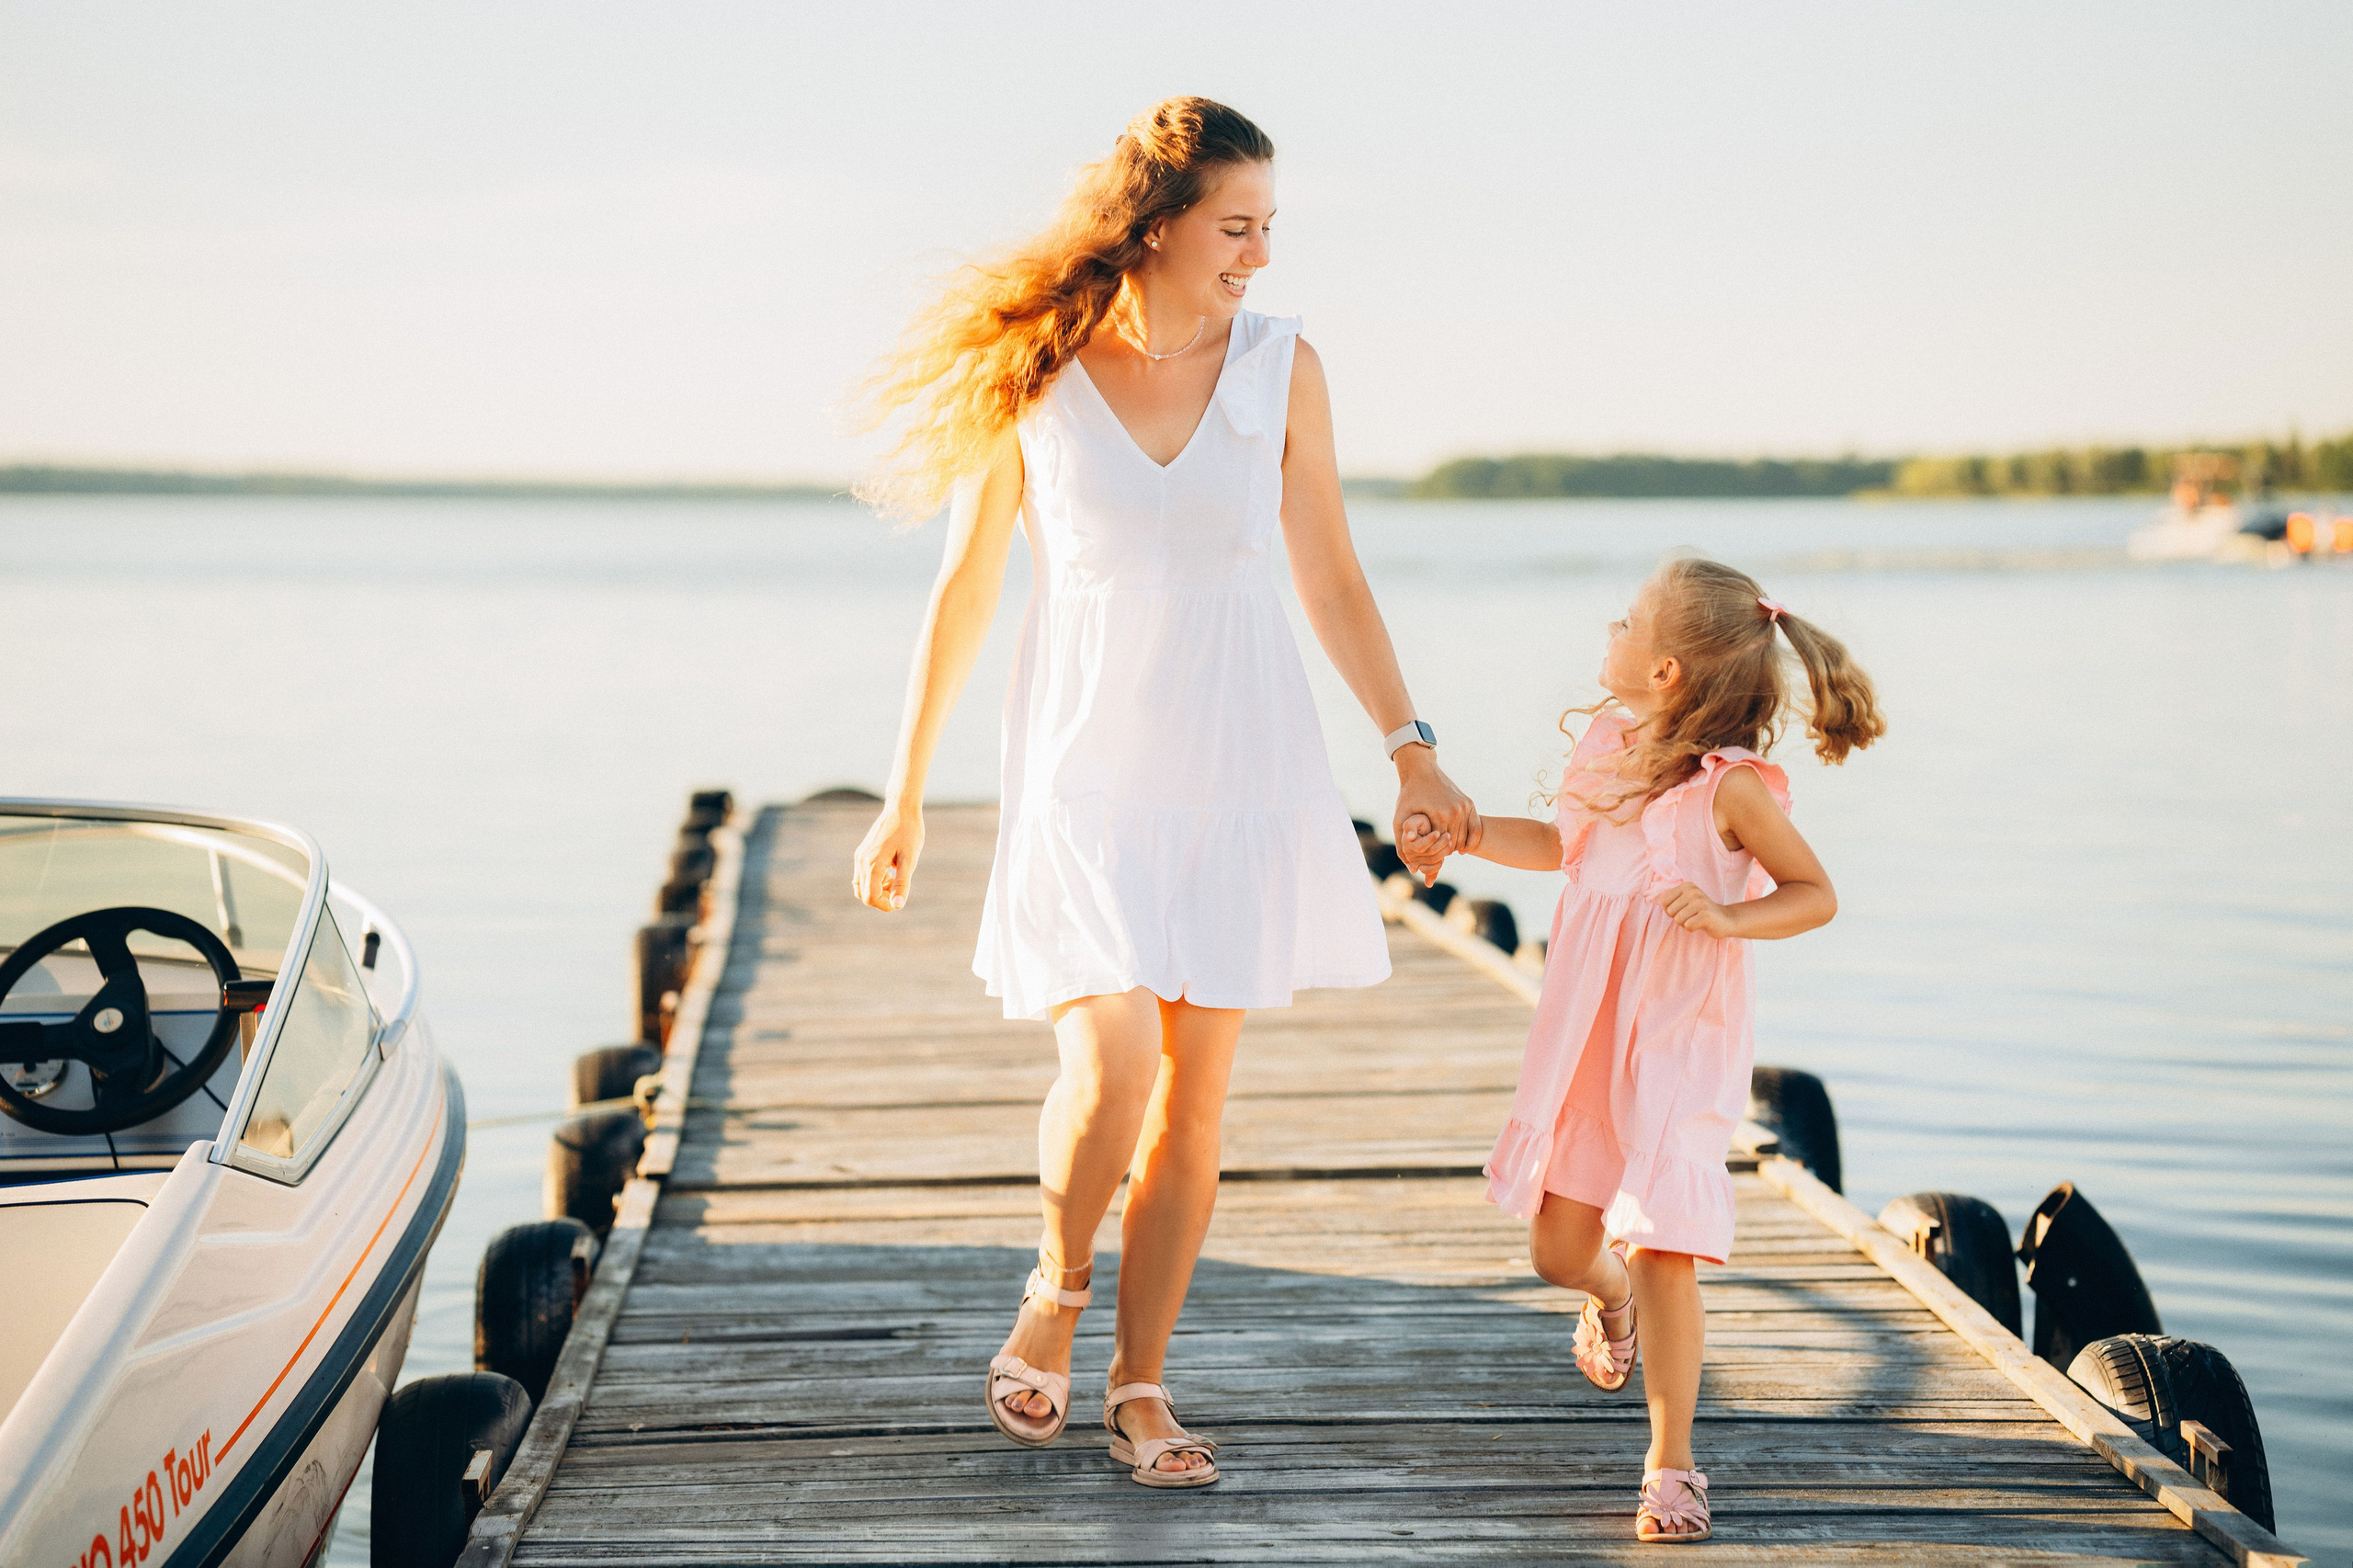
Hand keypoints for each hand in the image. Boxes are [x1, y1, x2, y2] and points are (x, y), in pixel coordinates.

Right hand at [852, 803, 922, 911]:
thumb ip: (902, 883)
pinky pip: (862, 876)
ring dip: (877, 890)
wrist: (901, 809)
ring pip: (861, 886)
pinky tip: (889, 871)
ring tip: (894, 878)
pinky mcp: (862, 853)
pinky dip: (873, 881)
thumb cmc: (909, 833)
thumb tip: (898, 906)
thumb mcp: (909, 860)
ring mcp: (860, 857)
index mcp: (872, 865)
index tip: (900, 899)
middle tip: (899, 886)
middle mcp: (861, 862)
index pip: (871, 898)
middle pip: (865, 895)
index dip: (886, 905)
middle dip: (882, 898)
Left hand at [1393, 749, 1479, 885]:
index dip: (1433, 855)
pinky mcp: (1469, 803)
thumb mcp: (1399, 818)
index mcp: (1439, 815)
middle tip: (1434, 855)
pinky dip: (1471, 841)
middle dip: (1443, 853)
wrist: (1421, 771)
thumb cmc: (1408, 796)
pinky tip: (1463, 849)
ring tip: (1443, 849)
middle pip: (1454, 845)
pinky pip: (1477, 829)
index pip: (1441, 848)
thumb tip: (1413, 869)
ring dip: (1456, 848)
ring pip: (1465, 839)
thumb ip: (1402, 843)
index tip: (1425, 856)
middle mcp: (1455, 811)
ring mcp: (1464, 806)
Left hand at [1655, 881, 1737, 938]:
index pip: (1664, 901)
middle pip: (1670, 912)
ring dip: (1686, 924)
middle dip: (1679, 918)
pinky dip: (1693, 928)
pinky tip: (1702, 924)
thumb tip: (1652, 897)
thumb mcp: (1685, 901)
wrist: (1725, 919)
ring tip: (1697, 919)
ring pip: (1678, 920)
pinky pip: (1688, 926)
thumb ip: (1670, 900)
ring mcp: (1700, 902)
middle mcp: (1693, 891)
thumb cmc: (1700, 912)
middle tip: (1693, 916)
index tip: (1684, 909)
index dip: (1670, 910)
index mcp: (1687, 886)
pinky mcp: (1706, 915)